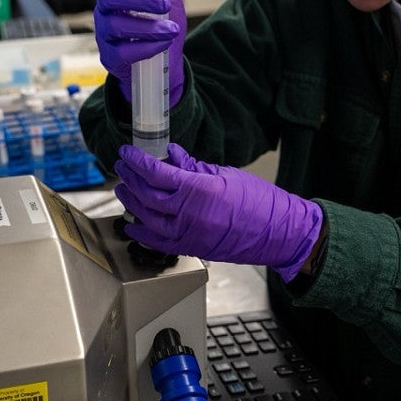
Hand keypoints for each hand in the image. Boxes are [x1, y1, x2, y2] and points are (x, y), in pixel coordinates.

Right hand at [94, 0, 185, 105]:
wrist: (160, 65)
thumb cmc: (159, 25)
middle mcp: (105, 7)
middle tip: (165, 4)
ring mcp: (104, 32)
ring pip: (118, 24)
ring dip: (149, 27)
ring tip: (172, 29)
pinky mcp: (110, 56)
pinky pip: (124, 50)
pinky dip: (147, 47)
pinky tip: (163, 44)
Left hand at [114, 143, 323, 281]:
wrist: (278, 232)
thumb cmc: (259, 201)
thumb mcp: (225, 174)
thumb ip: (193, 166)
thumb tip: (171, 155)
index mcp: (198, 189)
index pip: (156, 172)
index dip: (137, 161)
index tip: (127, 152)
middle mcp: (188, 213)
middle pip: (146, 194)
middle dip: (130, 178)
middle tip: (122, 167)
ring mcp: (188, 234)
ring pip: (147, 218)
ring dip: (131, 203)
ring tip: (124, 190)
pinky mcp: (192, 248)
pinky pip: (158, 242)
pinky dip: (142, 233)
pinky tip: (133, 224)